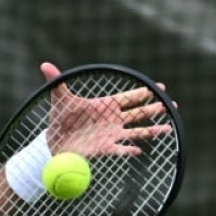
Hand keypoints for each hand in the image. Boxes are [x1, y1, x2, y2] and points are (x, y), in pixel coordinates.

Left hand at [40, 62, 172, 155]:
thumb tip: (45, 65)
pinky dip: (129, 150)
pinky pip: (121, 149)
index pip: (128, 97)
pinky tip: (139, 150)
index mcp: (106, 104)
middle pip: (138, 113)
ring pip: (136, 132)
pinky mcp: (105, 148)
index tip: (158, 86)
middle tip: (171, 104)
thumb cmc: (61, 116)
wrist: (55, 139)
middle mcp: (113, 119)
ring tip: (169, 129)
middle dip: (155, 109)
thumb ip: (56, 81)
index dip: (143, 92)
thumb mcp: (59, 98)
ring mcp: (112, 134)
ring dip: (152, 130)